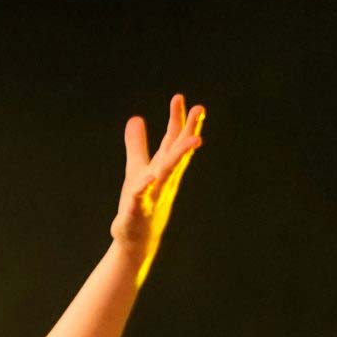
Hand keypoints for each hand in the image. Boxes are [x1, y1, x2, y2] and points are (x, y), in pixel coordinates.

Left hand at [111, 94, 206, 269]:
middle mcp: (163, 179)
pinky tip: (147, 178)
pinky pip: (141, 199)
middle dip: (189, 131)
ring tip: (193, 141)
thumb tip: (136, 119)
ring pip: (168, 173)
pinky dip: (144, 189)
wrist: (137, 239)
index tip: (182, 98)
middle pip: (178, 151)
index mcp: (163, 167)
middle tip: (201, 109)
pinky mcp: (138, 212)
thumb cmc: (141, 202)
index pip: (172, 140)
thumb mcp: (137, 168)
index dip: (178, 119)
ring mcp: (154, 195)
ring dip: (179, 156)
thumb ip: (137, 144)